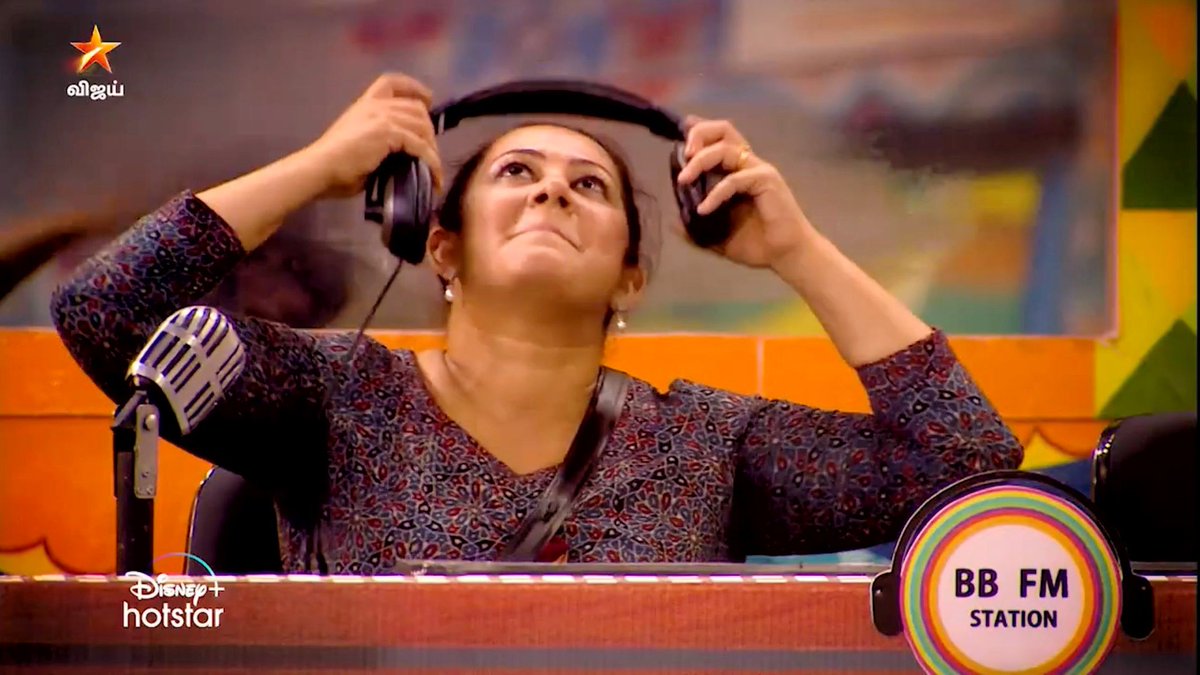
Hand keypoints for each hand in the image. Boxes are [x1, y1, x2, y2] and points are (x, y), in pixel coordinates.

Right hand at [302, 73, 442, 198]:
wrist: (320, 168)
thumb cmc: (333, 165)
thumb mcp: (358, 145)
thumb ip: (380, 143)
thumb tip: (400, 157)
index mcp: (364, 105)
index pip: (391, 82)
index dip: (413, 87)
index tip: (428, 99)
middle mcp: (375, 106)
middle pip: (416, 108)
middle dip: (429, 131)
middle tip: (431, 154)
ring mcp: (382, 117)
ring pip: (422, 126)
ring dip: (433, 150)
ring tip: (434, 171)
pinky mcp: (388, 132)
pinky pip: (421, 146)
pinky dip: (431, 162)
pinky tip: (434, 177)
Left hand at [674, 115, 814, 269]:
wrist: (785, 256)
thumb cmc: (756, 244)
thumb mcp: (716, 237)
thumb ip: (695, 229)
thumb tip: (673, 222)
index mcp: (736, 170)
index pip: (717, 138)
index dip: (698, 132)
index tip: (679, 138)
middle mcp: (747, 164)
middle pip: (724, 129)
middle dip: (699, 134)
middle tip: (684, 155)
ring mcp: (758, 170)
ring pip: (726, 148)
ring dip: (700, 161)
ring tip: (684, 180)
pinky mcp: (766, 180)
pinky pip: (734, 179)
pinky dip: (715, 193)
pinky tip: (703, 210)